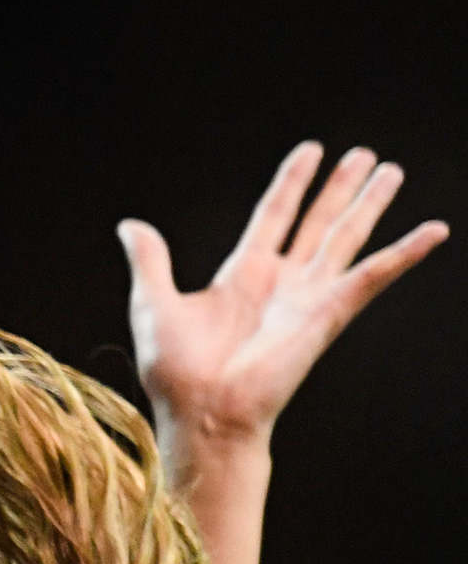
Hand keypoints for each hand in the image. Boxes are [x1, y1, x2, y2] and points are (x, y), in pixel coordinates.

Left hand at [119, 142, 447, 448]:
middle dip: (341, 188)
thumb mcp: (153, 302)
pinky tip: (433, 231)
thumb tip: (130, 225)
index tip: (311, 150)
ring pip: (347, 238)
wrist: (202, 413)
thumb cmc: (176, 371)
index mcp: (243, 274)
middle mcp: (281, 282)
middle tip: (365, 154)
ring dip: (371, 205)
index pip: (274, 214)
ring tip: (392, 170)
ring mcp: (308, 297)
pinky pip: (373, 276)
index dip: (292, 182)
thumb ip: (150, 260)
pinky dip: (404, 254)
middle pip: (319, 221)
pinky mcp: (328, 315)